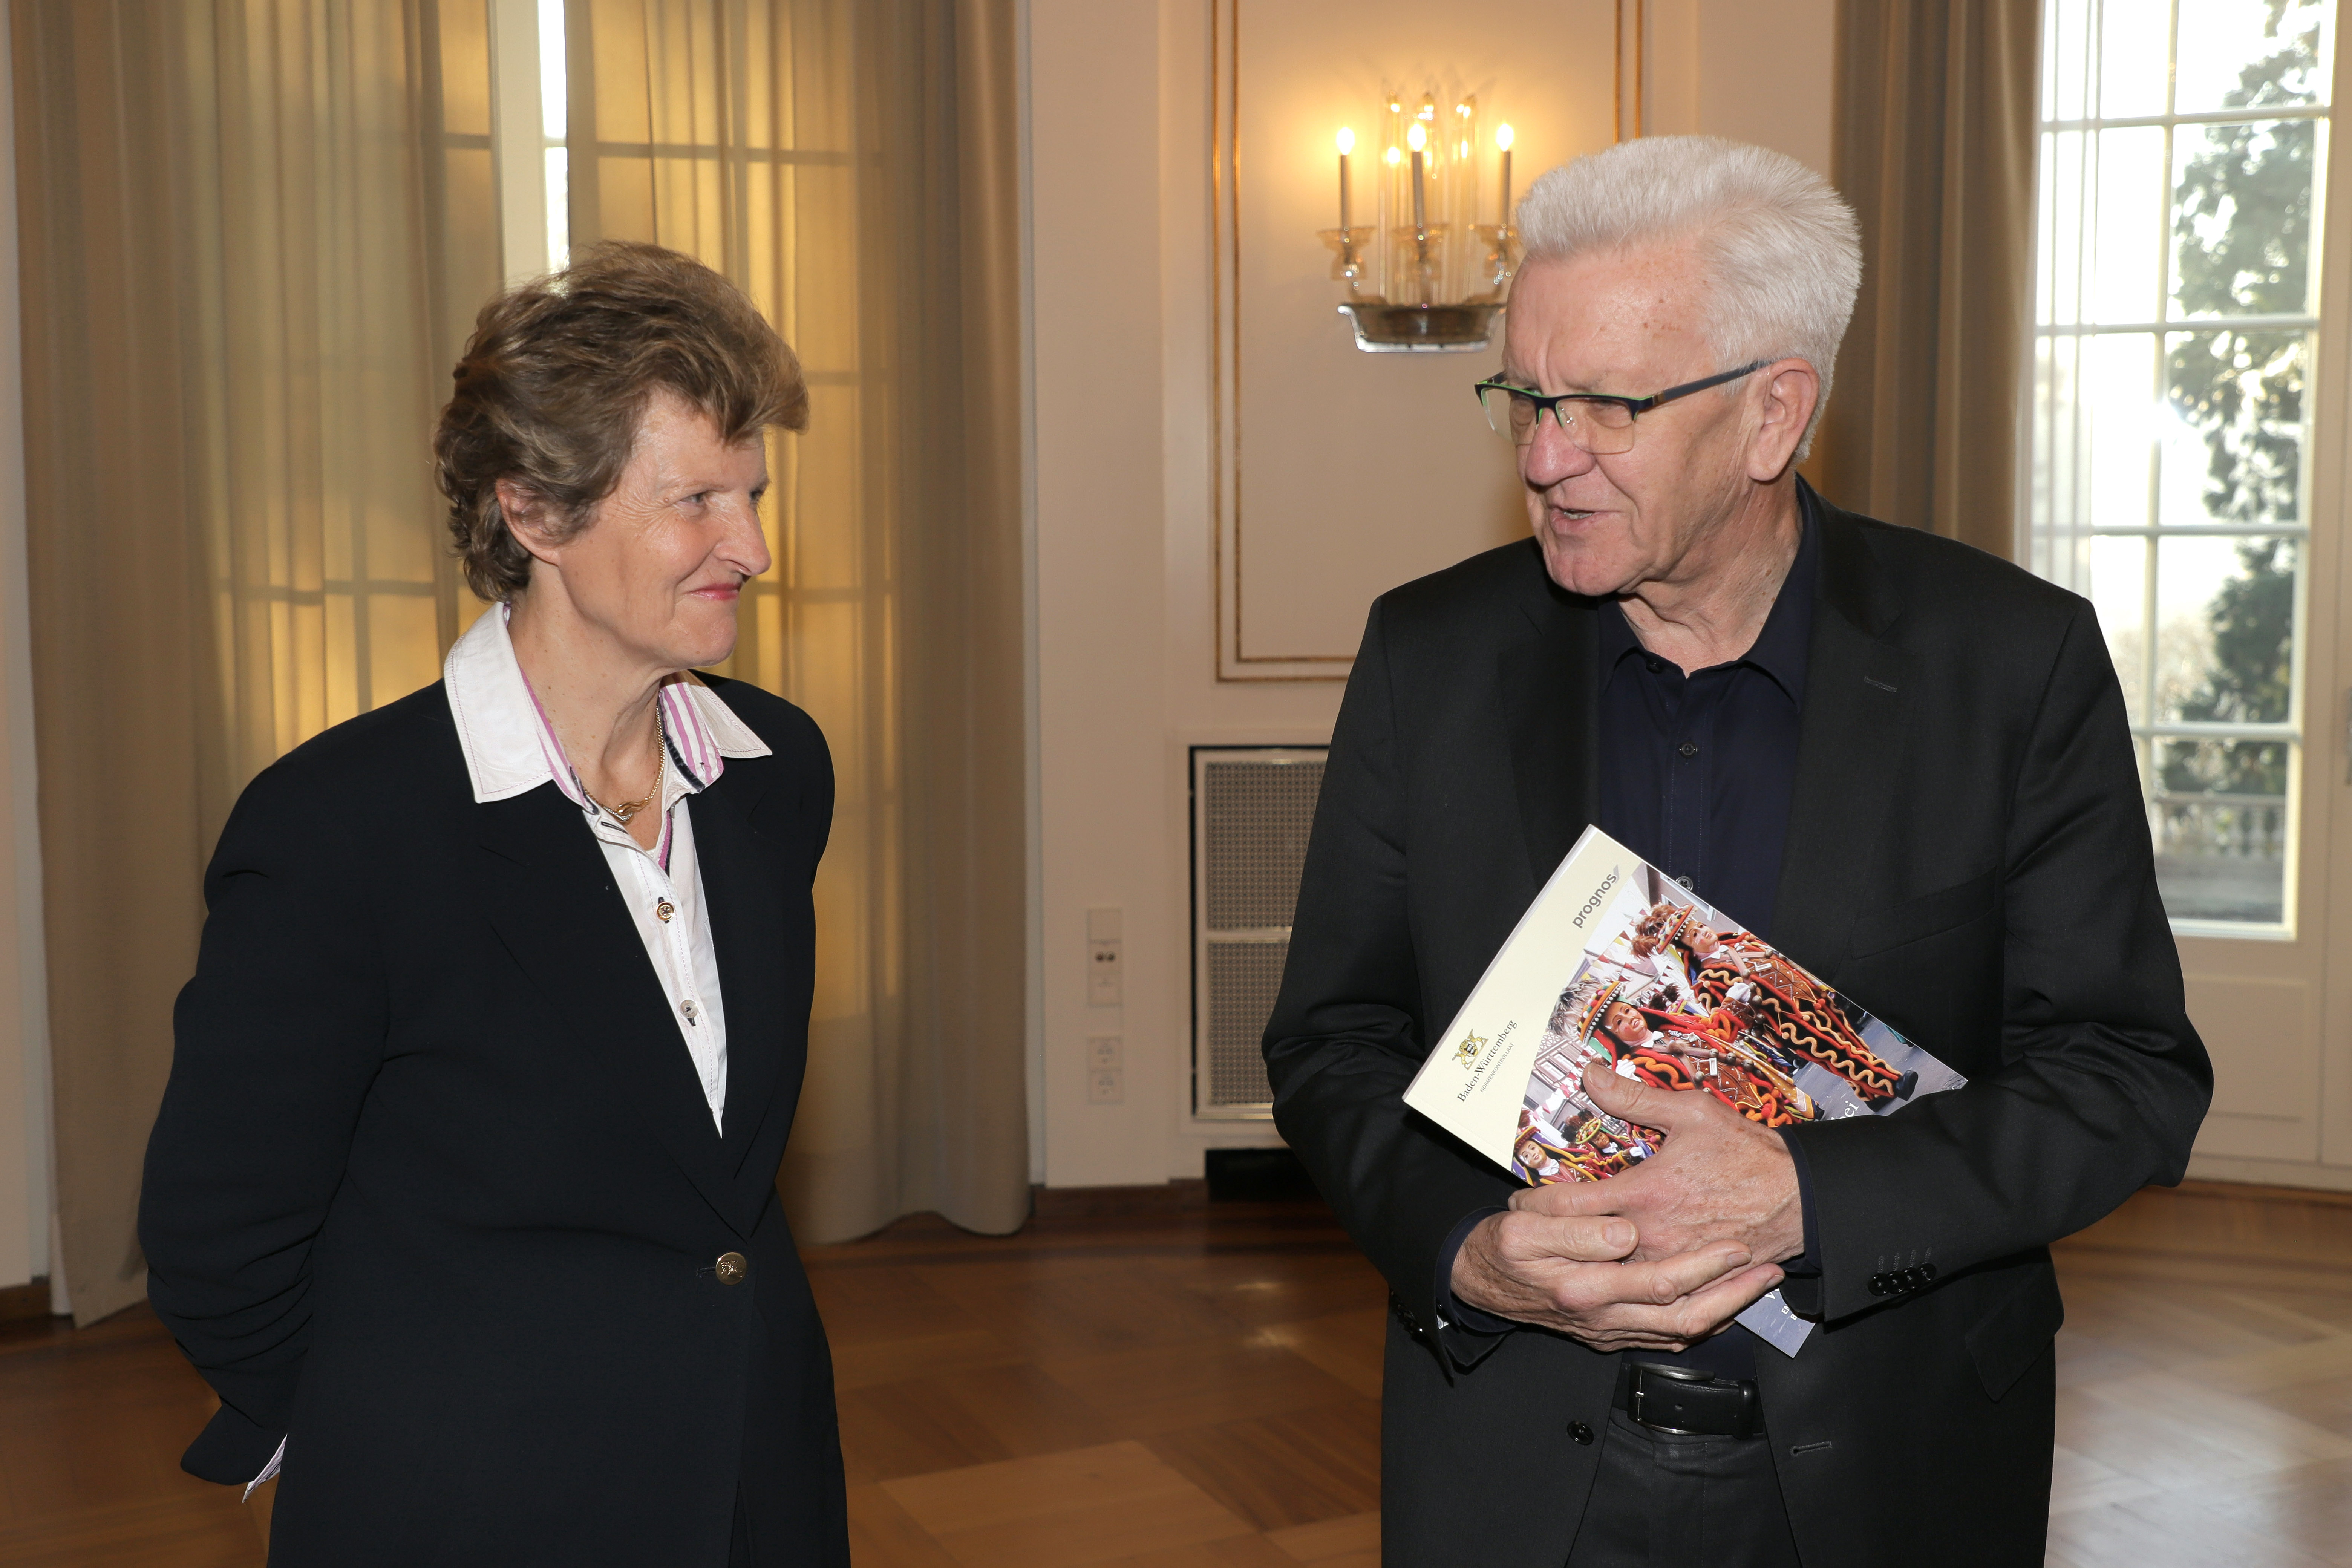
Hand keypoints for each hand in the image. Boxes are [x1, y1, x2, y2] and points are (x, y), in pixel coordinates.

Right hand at [1448, 1206, 1783, 1352]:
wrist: (1478, 1281)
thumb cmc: (1500, 1245)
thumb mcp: (1523, 1225)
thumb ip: (1574, 1229)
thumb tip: (1625, 1233)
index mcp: (1584, 1289)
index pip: (1658, 1283)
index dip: (1703, 1267)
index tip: (1736, 1244)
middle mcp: (1602, 1318)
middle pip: (1682, 1316)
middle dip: (1731, 1292)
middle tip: (1766, 1266)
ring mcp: (1608, 1331)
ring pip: (1679, 1332)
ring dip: (1724, 1309)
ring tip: (1758, 1283)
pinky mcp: (1609, 1334)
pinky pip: (1665, 1336)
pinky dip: (1699, 1322)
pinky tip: (1720, 1304)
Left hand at [1514, 1063, 1803, 1265]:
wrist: (1799, 1198)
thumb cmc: (1747, 1154)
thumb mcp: (1692, 1113)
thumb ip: (1635, 1097)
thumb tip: (1591, 1075)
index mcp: (1644, 1194)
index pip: (1569, 1206)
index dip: (1536, 1205)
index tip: (1520, 1202)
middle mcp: (1651, 1236)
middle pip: (1581, 1248)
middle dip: (1551, 1241)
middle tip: (1526, 1233)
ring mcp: (1670, 1264)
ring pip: (1610, 1276)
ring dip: (1583, 1267)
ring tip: (1559, 1256)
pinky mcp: (1691, 1282)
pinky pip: (1646, 1293)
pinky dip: (1623, 1287)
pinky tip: (1606, 1279)